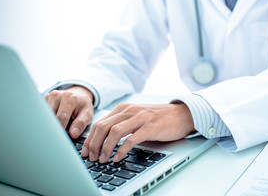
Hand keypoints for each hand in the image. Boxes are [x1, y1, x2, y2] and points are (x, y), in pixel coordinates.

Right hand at [45, 86, 93, 138]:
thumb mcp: (87, 114)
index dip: (60, 129)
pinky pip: (42, 111)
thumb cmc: (83, 106)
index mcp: (70, 98)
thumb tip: (73, 134)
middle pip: (50, 116)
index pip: (61, 117)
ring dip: (49, 123)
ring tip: (54, 129)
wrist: (79, 95)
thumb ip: (81, 123)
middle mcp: (58, 95)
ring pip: (44, 115)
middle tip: (55, 137)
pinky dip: (46, 118)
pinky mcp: (45, 98)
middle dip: (53, 127)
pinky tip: (51, 122)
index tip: (59, 138)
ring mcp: (50, 96)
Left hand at [81, 103, 195, 162]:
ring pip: (114, 132)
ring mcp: (140, 118)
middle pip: (103, 127)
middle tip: (92, 158)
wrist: (181, 115)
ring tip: (103, 159)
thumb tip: (103, 138)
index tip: (86, 151)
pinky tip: (118, 157)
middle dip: (94, 144)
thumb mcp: (136, 116)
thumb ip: (122, 122)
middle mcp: (130, 111)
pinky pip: (131, 139)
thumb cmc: (158, 118)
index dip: (90, 139)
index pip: (100, 123)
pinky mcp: (150, 127)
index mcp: (124, 108)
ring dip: (105, 148)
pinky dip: (122, 150)